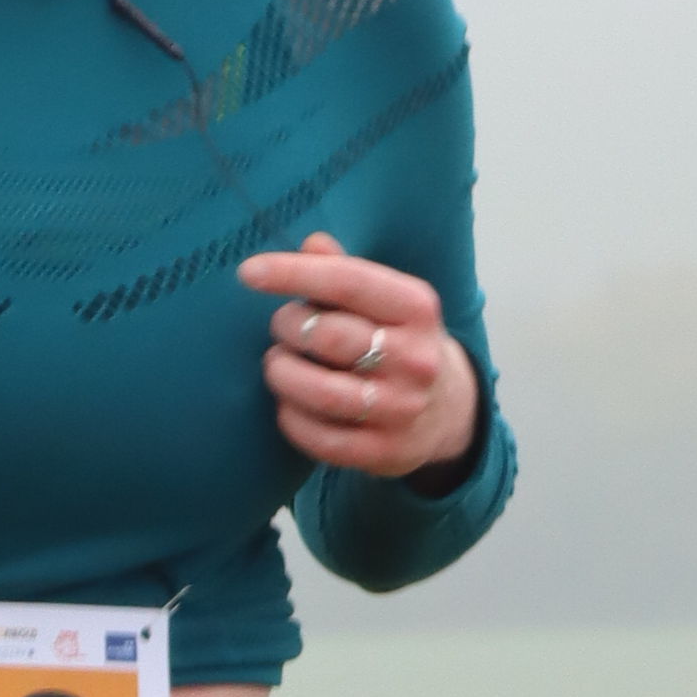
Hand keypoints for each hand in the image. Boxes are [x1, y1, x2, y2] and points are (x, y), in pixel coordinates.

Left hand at [241, 229, 480, 482]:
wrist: (447, 410)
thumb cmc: (397, 340)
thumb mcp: (386, 300)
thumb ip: (345, 271)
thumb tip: (311, 244)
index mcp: (416, 308)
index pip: (347, 281)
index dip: (293, 274)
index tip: (248, 272)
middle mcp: (415, 358)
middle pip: (327, 336)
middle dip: (287, 328)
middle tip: (282, 329)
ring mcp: (401, 409)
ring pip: (320, 392)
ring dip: (282, 375)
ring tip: (278, 365)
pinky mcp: (384, 451)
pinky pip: (320, 437)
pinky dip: (291, 418)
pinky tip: (289, 405)